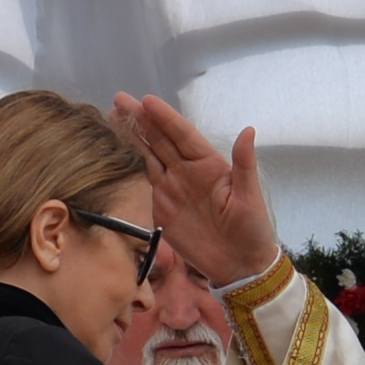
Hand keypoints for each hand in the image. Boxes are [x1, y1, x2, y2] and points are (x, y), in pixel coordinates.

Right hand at [110, 89, 282, 285]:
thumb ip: (244, 164)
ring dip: (131, 136)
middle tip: (119, 99)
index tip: (147, 100)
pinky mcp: (160, 207)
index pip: (183, 134)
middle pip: (160, 140)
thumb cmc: (251, 229)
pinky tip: (116, 151)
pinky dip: (129, 165)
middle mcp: (187, 171)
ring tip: (113, 116)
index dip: (165, 118)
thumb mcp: (249, 196)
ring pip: (148, 155)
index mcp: (209, 163)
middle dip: (140, 119)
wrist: (239, 265)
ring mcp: (172, 188)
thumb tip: (249, 130)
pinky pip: (142, 182)